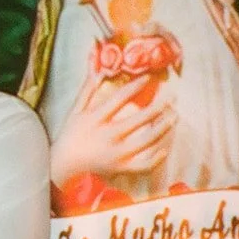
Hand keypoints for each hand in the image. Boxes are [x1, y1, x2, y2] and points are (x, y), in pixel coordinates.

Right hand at [50, 65, 175, 185]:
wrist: (63, 165)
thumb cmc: (70, 135)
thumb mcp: (75, 110)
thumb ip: (87, 90)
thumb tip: (99, 70)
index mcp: (95, 119)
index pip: (119, 99)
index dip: (136, 86)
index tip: (149, 77)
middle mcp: (107, 137)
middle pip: (139, 120)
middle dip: (158, 106)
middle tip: (171, 96)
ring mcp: (115, 154)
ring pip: (146, 142)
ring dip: (163, 128)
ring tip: (174, 116)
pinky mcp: (120, 168)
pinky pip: (143, 165)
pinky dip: (156, 158)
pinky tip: (165, 148)